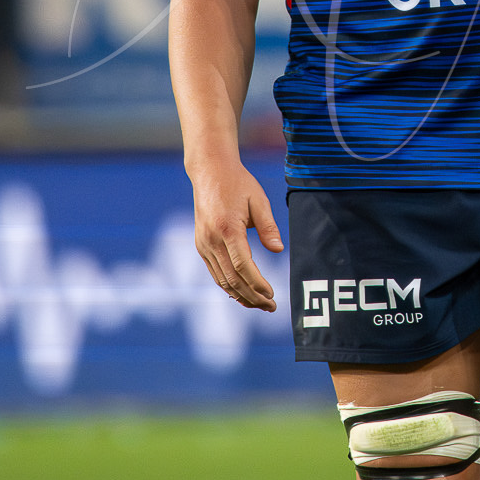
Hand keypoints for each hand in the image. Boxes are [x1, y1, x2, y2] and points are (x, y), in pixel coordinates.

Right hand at [190, 160, 283, 311]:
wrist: (210, 171)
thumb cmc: (238, 183)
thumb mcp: (258, 200)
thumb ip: (268, 226)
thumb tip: (278, 249)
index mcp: (227, 229)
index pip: (242, 266)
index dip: (257, 284)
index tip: (272, 295)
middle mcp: (211, 240)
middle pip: (232, 279)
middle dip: (252, 296)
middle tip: (271, 307)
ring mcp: (203, 244)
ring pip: (221, 280)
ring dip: (241, 296)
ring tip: (260, 305)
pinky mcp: (201, 245)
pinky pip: (215, 272)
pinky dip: (229, 286)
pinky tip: (243, 293)